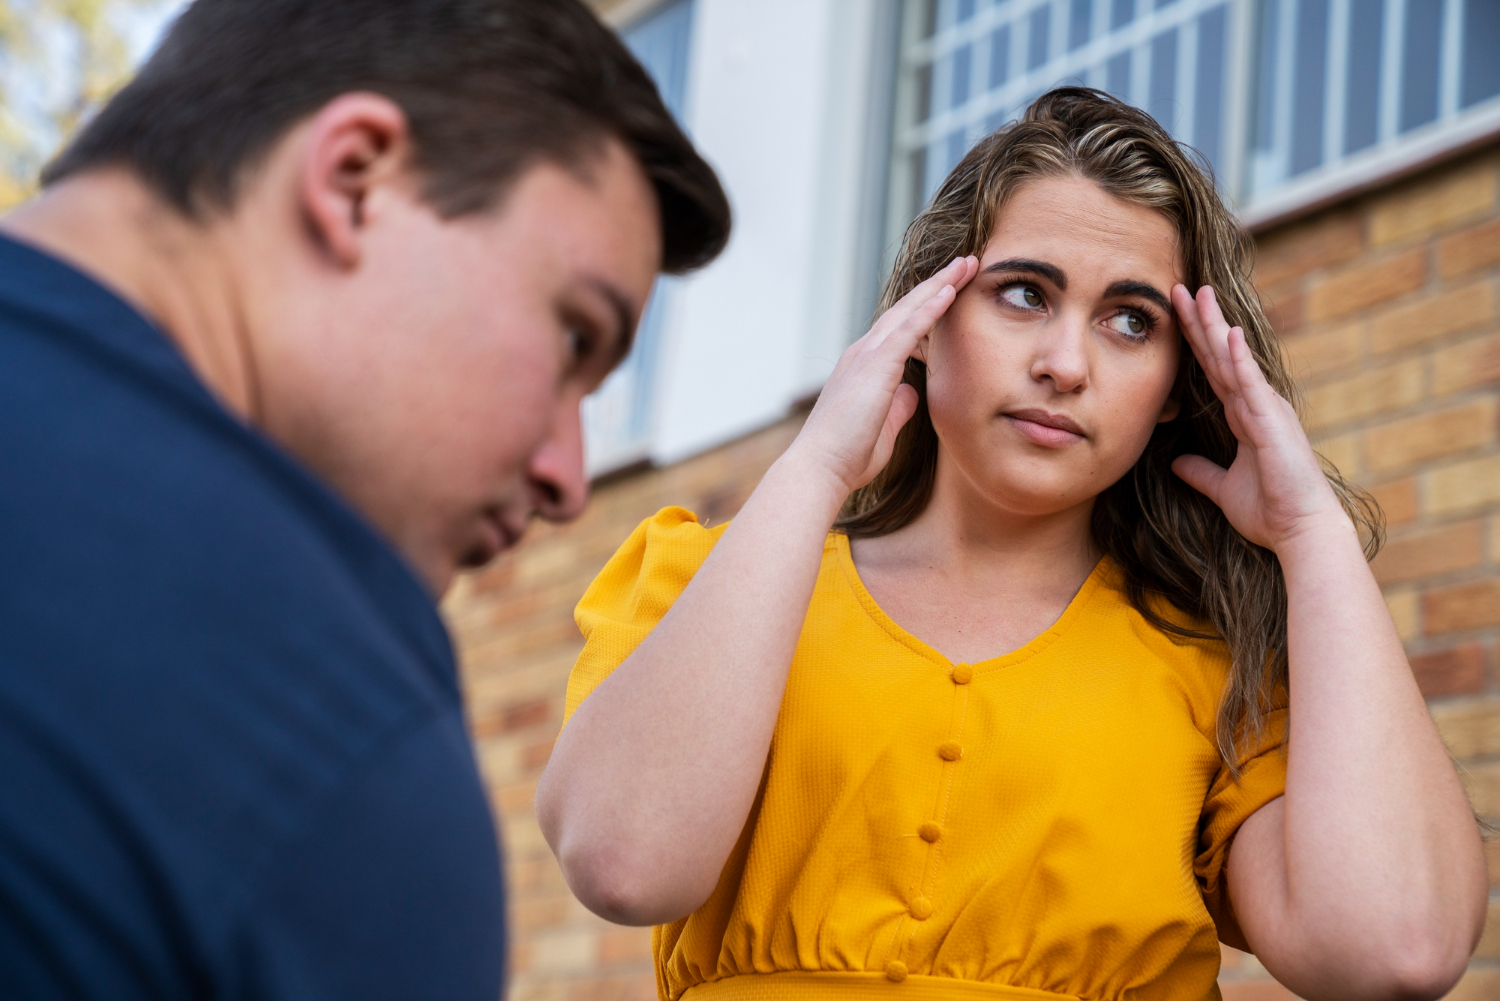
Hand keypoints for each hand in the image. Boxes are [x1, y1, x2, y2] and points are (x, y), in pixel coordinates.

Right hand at [790, 256, 977, 495]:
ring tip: (967, 263)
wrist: (820, 468)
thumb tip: (912, 392)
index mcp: (863, 368)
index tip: (950, 291)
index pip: (899, 328)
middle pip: (905, 309)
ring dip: (940, 284)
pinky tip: (950, 289)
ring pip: (909, 309)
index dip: (925, 307)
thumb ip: (898, 406)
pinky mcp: (875, 365)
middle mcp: (863, 354)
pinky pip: (908, 328)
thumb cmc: (847, 456)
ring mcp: (866, 355)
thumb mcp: (883, 427)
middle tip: (965, 262)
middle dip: (937, 284)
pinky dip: (930, 307)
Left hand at [1170, 285, 1347, 553]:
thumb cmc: (1270, 512)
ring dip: (1214, 327)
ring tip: (1198, 294)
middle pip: (1220, 356)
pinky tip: (1227, 333)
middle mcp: (1257, 406)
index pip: (1212, 371)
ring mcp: (1266, 410)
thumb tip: (1175, 462)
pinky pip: (1252, 385)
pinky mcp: (1273, 422)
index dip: (1194, 342)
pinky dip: (1239, 359)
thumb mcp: (1222, 489)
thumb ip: (1200, 472)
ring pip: (1233, 361)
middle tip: (1179, 288)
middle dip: (1199, 322)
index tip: (1176, 314)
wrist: (1300, 532)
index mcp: (1244, 417)